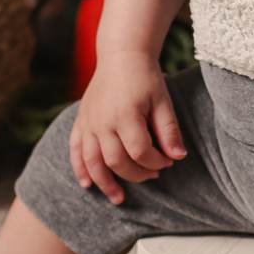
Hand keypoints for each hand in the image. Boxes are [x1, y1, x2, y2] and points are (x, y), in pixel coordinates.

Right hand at [69, 51, 185, 204]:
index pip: (140, 151)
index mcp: (125, 115)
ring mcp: (89, 122)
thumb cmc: (145, 78)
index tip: (166, 162)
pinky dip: (79, 169)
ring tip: (118, 198)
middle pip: (116, 161)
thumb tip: (178, 157)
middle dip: (136, 174)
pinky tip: (87, 184)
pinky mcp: (81, 121)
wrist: (121, 56)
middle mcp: (103, 122)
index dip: (155, 162)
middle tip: (152, 175)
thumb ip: (169, 130)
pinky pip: (75, 150)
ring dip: (105, 183)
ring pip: (93, 162)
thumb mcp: (163, 101)